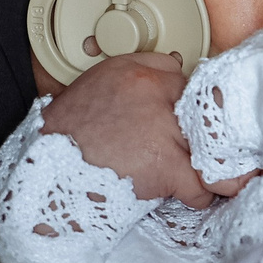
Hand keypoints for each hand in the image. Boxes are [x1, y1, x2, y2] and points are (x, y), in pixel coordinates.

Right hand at [40, 55, 240, 208]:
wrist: (51, 172)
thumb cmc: (68, 134)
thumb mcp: (96, 83)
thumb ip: (137, 71)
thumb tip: (174, 68)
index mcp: (139, 75)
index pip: (186, 81)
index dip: (190, 106)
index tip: (195, 121)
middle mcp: (156, 97)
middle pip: (205, 113)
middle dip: (206, 133)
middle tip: (208, 148)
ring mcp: (164, 132)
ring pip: (211, 149)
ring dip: (208, 165)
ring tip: (201, 174)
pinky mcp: (166, 167)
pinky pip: (202, 184)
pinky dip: (200, 194)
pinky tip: (187, 193)